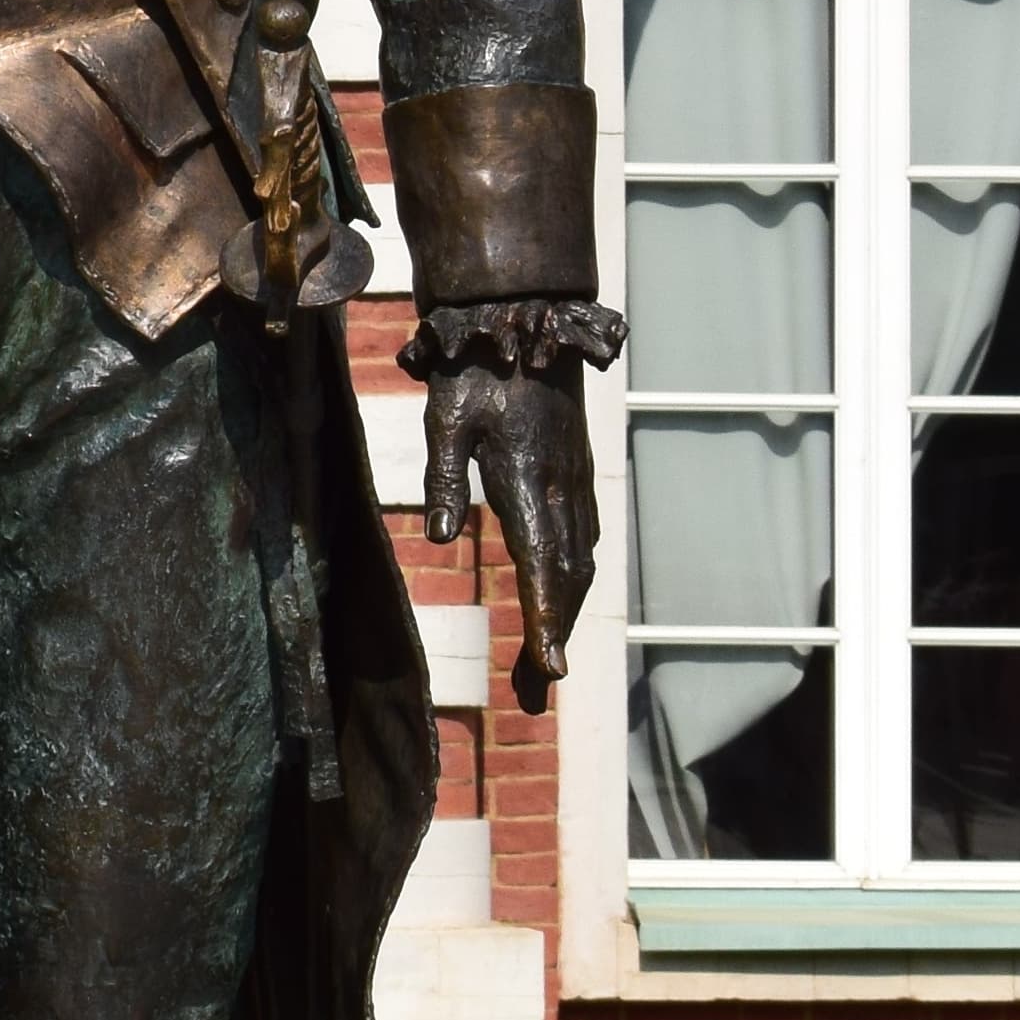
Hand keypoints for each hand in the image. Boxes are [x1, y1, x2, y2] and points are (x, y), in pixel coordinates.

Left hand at [421, 357, 598, 711]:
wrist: (523, 323)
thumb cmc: (475, 372)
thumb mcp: (446, 417)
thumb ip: (442, 477)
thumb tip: (436, 537)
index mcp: (529, 480)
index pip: (542, 567)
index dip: (545, 622)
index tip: (548, 672)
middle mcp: (563, 489)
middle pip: (566, 580)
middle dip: (550, 638)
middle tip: (529, 696)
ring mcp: (577, 483)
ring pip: (580, 564)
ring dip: (562, 617)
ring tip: (538, 669)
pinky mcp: (577, 476)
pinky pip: (583, 541)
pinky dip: (571, 582)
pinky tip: (556, 602)